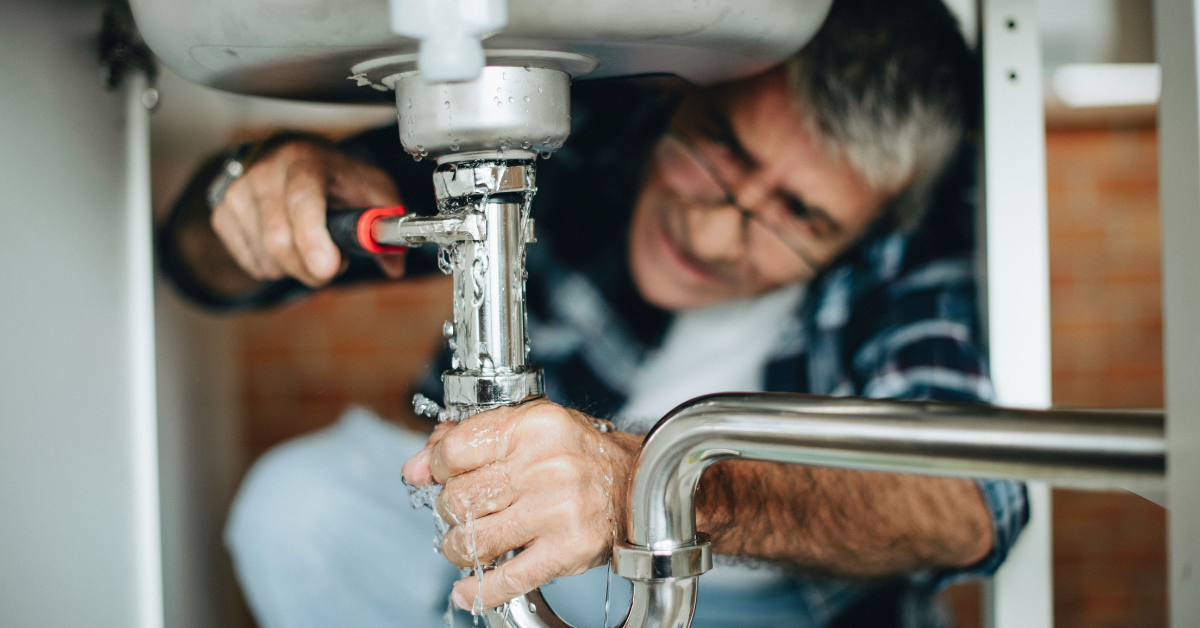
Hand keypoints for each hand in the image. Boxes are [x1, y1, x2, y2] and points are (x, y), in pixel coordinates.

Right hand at [211, 140, 404, 286]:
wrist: (291, 158)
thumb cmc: (335, 176)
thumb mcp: (371, 188)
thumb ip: (387, 222)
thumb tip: (395, 264)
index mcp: (305, 159)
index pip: (302, 199)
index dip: (313, 238)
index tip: (328, 268)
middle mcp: (265, 171)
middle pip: (279, 238)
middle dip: (310, 268)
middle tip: (331, 265)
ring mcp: (239, 192)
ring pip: (266, 257)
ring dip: (295, 269)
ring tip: (310, 248)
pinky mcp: (224, 213)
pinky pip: (251, 262)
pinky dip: (275, 268)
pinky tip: (287, 248)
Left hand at [401, 400, 641, 610]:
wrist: (637, 485)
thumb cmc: (579, 455)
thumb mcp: (528, 429)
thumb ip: (469, 441)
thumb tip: (415, 469)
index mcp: (533, 427)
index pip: (454, 450)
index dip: (435, 467)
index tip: (438, 475)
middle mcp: (546, 466)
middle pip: (459, 499)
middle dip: (450, 511)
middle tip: (463, 511)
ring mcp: (557, 511)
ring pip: (474, 540)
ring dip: (459, 548)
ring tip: (469, 543)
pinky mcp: (567, 550)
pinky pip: (507, 579)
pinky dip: (479, 590)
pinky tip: (467, 590)